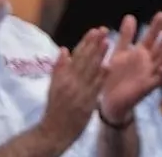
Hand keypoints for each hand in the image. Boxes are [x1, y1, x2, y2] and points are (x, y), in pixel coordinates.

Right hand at [39, 28, 108, 146]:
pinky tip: (108, 66)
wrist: (55, 130)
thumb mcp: (53, 86)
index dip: (86, 42)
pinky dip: (101, 76)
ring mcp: (80, 92)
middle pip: (84, 60)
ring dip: (99, 56)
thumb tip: (65, 49)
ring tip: (107, 41)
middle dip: (94, 44)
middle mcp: (70, 82)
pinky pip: (95, 87)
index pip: (76, 56)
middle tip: (104, 30)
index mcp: (62, 77)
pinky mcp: (87, 102)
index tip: (94, 30)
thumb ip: (59, 68)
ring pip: (91, 71)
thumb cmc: (55, 107)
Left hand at [101, 13, 161, 123]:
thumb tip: (130, 16)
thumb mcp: (119, 53)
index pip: (151, 37)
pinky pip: (157, 81)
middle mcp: (149, 62)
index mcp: (141, 52)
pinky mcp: (147, 87)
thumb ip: (126, 36)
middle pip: (160, 47)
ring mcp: (150, 74)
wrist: (109, 100)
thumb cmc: (115, 75)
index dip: (157, 26)